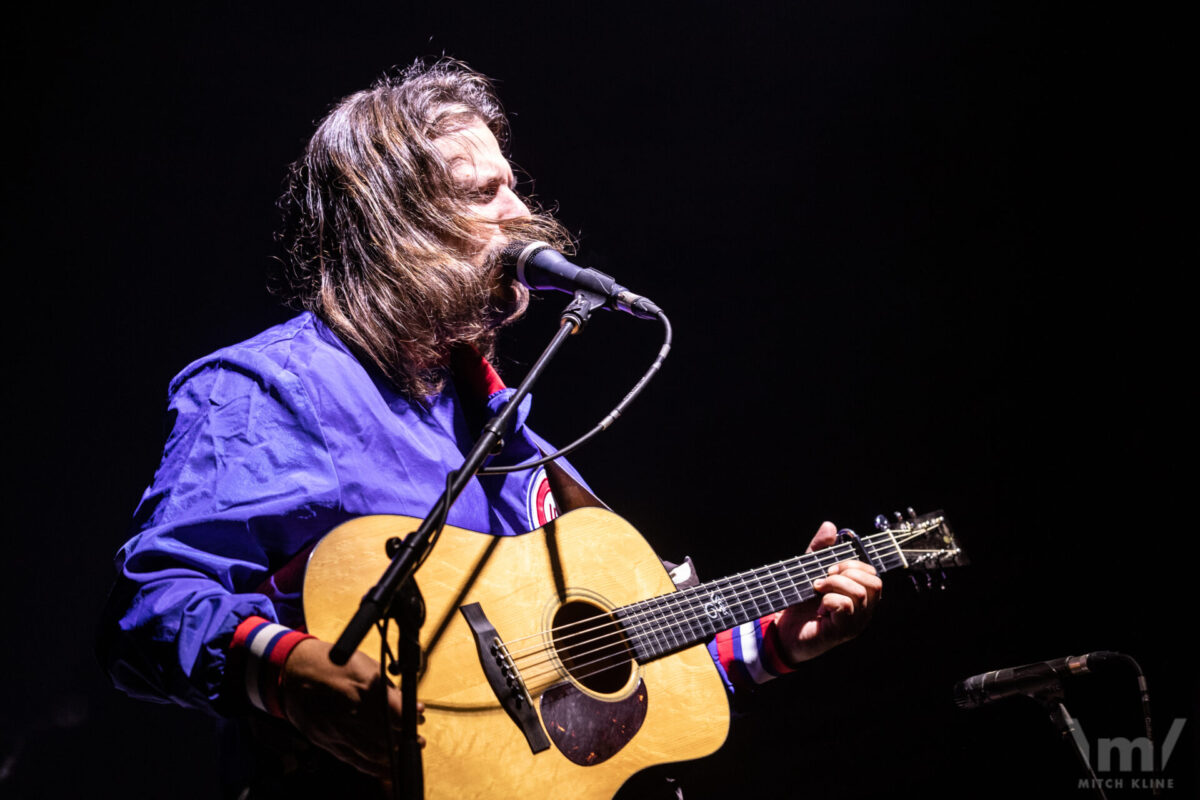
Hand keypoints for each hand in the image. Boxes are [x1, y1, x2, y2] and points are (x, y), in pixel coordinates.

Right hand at [279, 638, 424, 777]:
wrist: (293, 673)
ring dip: (393, 757)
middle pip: (388, 738)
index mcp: (364, 689)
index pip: (398, 714)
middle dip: (407, 741)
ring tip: (404, 752)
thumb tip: (410, 705)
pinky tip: (385, 767)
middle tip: (417, 740)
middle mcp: (351, 713)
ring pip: (372, 754)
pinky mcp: (326, 742)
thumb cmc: (331, 664)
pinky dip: (373, 767)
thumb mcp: (365, 665)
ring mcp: (337, 730)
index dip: (412, 719)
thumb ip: (388, 688)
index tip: (419, 718)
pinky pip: (354, 761)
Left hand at [775, 521, 882, 665]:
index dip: (854, 565)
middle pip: (874, 583)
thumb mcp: (809, 570)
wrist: (781, 631)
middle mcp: (863, 612)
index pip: (874, 575)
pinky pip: (845, 607)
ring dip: (834, 585)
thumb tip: (830, 526)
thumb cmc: (799, 603)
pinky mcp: (840, 633)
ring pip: (859, 593)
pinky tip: (818, 608)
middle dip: (847, 573)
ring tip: (817, 590)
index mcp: (860, 597)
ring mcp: (854, 624)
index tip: (830, 567)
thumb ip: (820, 550)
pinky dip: (829, 600)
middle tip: (824, 578)